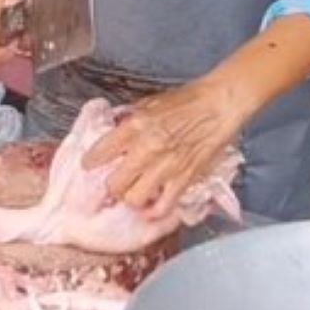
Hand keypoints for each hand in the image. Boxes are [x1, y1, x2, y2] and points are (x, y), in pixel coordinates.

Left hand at [83, 76, 249, 220]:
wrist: (219, 105)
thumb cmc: (187, 100)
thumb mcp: (149, 103)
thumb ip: (129, 120)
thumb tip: (113, 130)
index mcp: (134, 126)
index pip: (100, 151)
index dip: (91, 162)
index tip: (90, 165)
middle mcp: (146, 149)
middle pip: (114, 183)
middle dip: (111, 185)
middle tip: (115, 182)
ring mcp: (165, 167)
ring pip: (134, 199)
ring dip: (132, 197)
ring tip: (135, 191)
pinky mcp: (184, 179)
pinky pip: (162, 206)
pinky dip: (155, 209)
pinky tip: (152, 203)